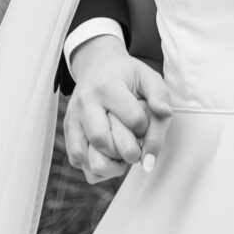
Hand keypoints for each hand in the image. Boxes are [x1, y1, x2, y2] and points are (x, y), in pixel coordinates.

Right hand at [65, 36, 172, 183]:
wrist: (96, 66)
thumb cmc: (126, 74)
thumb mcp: (147, 76)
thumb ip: (160, 95)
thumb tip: (165, 114)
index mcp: (107, 86)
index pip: (132, 120)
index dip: (145, 129)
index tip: (145, 125)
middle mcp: (85, 103)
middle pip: (102, 141)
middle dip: (126, 153)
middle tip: (136, 149)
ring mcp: (73, 118)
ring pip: (85, 156)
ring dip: (109, 165)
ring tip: (122, 156)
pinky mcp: (68, 130)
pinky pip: (77, 160)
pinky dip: (94, 167)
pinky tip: (109, 156)